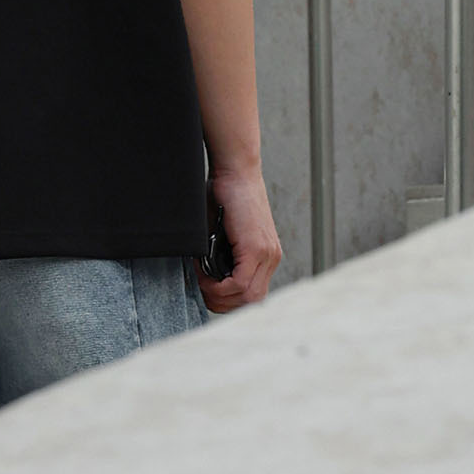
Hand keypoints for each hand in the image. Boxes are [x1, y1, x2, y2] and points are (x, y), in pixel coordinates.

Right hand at [198, 162, 281, 313]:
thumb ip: (223, 255)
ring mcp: (267, 253)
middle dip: (222, 303)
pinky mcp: (256, 248)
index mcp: (266, 255)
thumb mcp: (225, 232)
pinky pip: (241, 284)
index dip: (228, 300)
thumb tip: (207, 277)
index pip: (252, 295)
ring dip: (219, 296)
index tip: (207, 289)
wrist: (235, 170)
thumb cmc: (225, 195)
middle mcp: (271, 257)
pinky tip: (204, 274)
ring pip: (248, 297)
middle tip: (202, 290)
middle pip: (251, 301)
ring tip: (202, 280)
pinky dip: (219, 286)